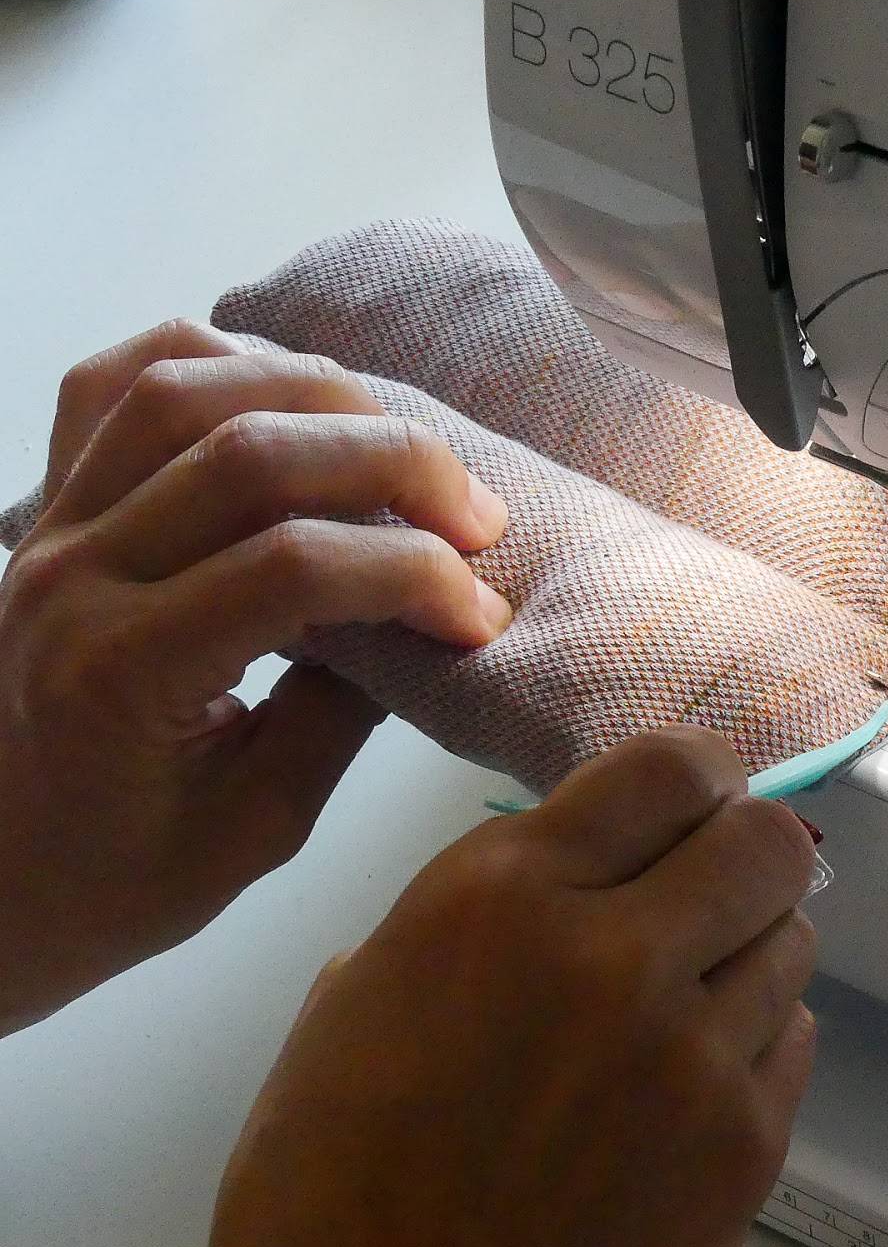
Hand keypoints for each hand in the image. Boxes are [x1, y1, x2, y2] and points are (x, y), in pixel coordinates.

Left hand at [0, 321, 511, 1035]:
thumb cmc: (112, 883)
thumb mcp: (255, 829)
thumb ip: (343, 713)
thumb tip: (427, 619)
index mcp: (120, 675)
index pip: (295, 570)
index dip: (415, 575)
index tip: (483, 616)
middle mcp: (72, 576)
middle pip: (252, 455)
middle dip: (397, 463)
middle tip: (478, 516)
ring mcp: (48, 528)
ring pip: (187, 389)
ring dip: (322, 397)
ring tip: (403, 449)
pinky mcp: (46, 507)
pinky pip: (115, 382)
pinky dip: (215, 363)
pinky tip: (287, 398)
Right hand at [165, 726, 819, 1246]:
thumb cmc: (324, 1195)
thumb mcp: (364, 996)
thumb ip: (484, 906)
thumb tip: (578, 865)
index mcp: (500, 898)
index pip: (667, 767)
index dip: (695, 774)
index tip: (691, 797)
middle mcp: (617, 953)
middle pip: (766, 837)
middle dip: (745, 847)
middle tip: (710, 884)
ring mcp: (696, 1053)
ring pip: (792, 934)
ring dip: (750, 944)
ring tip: (689, 995)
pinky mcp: (746, 1144)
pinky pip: (795, 1034)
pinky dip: (758, 1035)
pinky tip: (695, 1078)